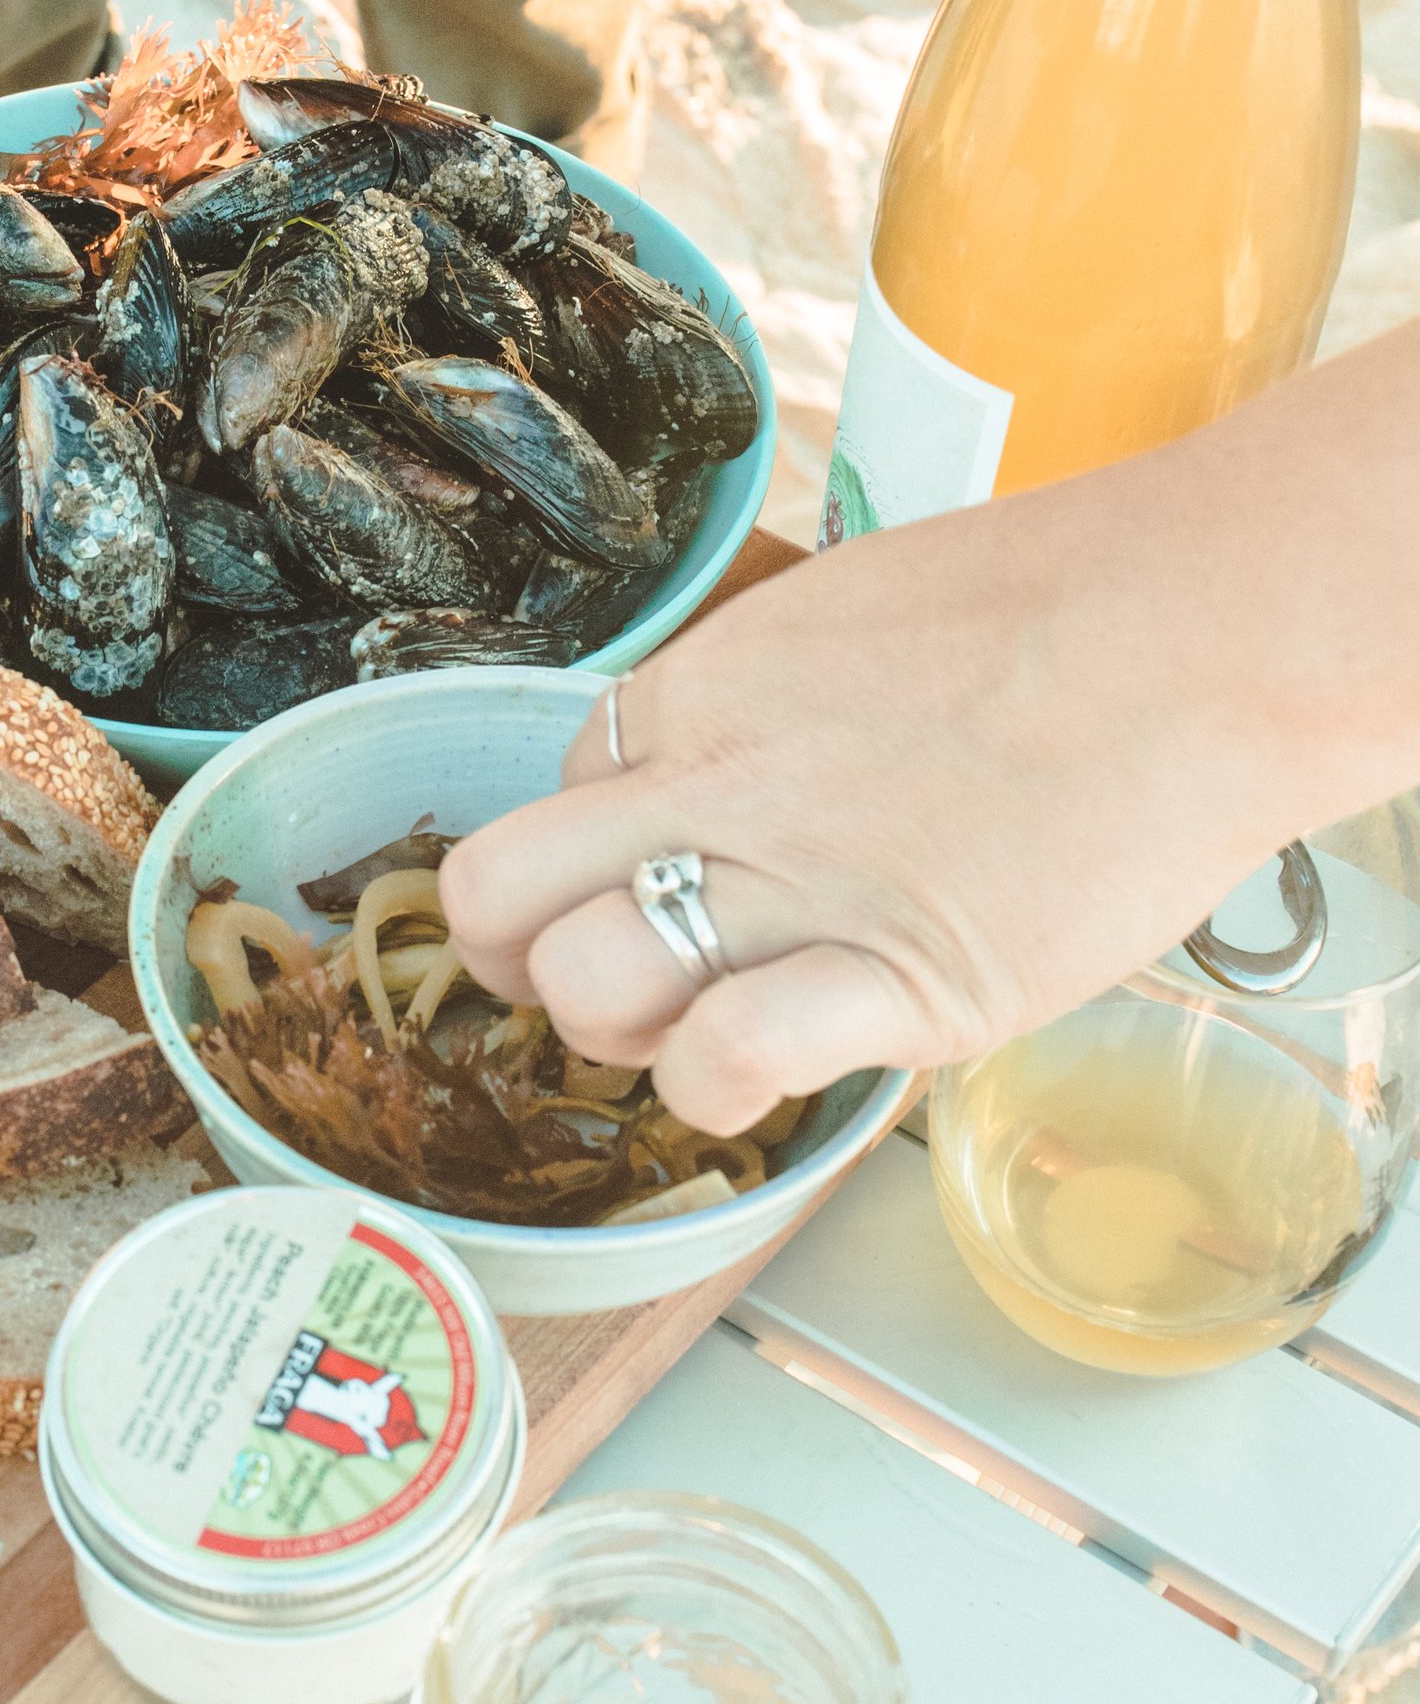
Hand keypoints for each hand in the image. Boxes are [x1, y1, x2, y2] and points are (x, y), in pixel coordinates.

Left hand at [440, 334, 1419, 1134]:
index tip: (637, 899)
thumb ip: (769, 705)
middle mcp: (712, 786)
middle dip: (530, 965)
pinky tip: (764, 1079)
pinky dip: (714, 1092)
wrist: (1203, 631)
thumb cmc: (1066, 611)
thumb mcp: (853, 620)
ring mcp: (793, 886)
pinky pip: (722, 1057)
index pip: (549, 804)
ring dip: (619, 1037)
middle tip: (624, 989)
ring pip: (581, 985)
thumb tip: (746, 761)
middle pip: (501, 897)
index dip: (579, 872)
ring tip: (704, 1034)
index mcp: (698, 695)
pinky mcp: (893, 980)